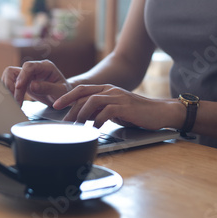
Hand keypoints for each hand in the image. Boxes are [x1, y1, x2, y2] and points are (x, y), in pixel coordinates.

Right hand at [1, 60, 71, 106]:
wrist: (64, 96)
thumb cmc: (65, 92)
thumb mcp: (60, 91)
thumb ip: (47, 88)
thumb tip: (32, 85)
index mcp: (46, 67)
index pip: (29, 66)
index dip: (22, 76)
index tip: (18, 87)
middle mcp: (35, 68)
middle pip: (15, 70)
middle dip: (12, 85)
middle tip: (15, 100)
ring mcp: (28, 75)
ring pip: (10, 76)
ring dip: (9, 89)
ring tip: (15, 102)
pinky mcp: (24, 82)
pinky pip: (12, 83)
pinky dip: (11, 92)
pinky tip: (15, 101)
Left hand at [53, 84, 179, 128]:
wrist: (160, 112)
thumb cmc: (137, 114)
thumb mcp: (115, 110)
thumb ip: (100, 111)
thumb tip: (83, 118)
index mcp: (106, 89)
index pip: (82, 89)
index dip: (67, 97)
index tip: (56, 105)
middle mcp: (110, 90)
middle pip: (83, 94)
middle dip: (70, 107)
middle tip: (63, 121)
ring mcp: (118, 96)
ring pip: (92, 101)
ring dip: (81, 114)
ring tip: (76, 126)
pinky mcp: (125, 106)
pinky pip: (106, 111)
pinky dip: (97, 120)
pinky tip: (94, 128)